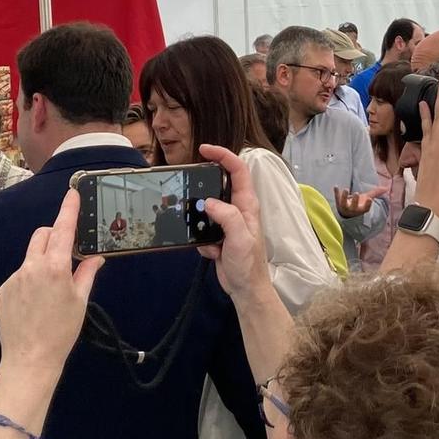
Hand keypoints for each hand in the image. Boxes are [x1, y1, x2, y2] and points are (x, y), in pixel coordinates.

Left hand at [0, 187, 103, 374]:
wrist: (29, 360)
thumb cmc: (61, 332)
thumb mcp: (80, 302)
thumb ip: (86, 273)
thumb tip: (96, 257)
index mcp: (55, 267)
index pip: (63, 229)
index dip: (68, 209)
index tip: (72, 193)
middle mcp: (31, 266)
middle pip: (42, 235)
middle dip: (54, 236)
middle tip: (66, 253)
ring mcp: (14, 277)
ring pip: (30, 256)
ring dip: (42, 260)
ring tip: (50, 290)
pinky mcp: (3, 289)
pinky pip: (20, 275)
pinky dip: (30, 279)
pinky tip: (35, 303)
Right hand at [198, 144, 268, 301]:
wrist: (245, 289)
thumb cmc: (248, 264)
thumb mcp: (240, 238)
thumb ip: (227, 217)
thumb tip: (208, 202)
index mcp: (247, 205)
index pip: (238, 170)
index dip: (223, 155)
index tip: (205, 149)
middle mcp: (238, 209)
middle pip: (220, 184)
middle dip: (205, 184)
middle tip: (190, 185)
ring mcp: (228, 222)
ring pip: (208, 207)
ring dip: (200, 217)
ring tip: (201, 230)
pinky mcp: (218, 235)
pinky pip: (203, 228)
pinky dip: (202, 239)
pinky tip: (212, 252)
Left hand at [334, 185, 378, 219]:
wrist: (346, 212)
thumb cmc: (358, 204)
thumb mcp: (367, 199)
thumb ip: (376, 193)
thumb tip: (387, 188)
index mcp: (361, 209)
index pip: (365, 209)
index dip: (367, 205)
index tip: (370, 200)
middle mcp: (353, 210)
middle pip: (354, 207)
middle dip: (355, 200)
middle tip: (356, 194)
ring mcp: (344, 207)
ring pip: (344, 204)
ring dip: (344, 197)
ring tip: (346, 189)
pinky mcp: (338, 203)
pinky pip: (336, 199)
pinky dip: (336, 193)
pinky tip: (336, 186)